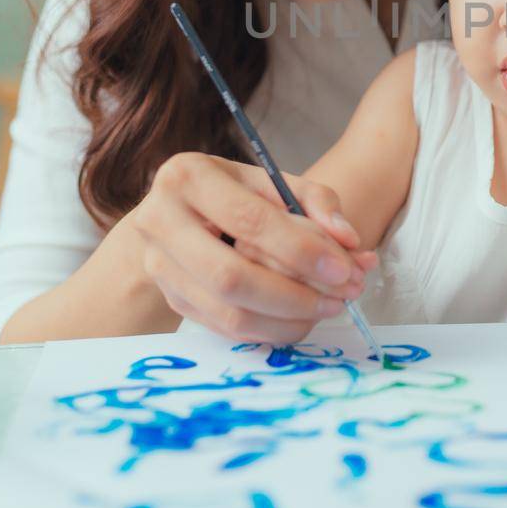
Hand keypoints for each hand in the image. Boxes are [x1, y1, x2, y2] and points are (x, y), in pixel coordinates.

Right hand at [118, 152, 377, 343]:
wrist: (179, 212)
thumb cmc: (233, 193)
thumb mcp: (270, 181)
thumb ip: (315, 201)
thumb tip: (348, 239)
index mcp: (188, 178)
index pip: (249, 220)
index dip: (299, 249)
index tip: (343, 268)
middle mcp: (160, 222)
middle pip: (231, 277)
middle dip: (294, 295)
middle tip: (340, 297)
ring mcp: (158, 266)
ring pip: (227, 312)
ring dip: (287, 319)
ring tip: (327, 308)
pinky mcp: (171, 300)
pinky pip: (225, 329)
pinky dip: (270, 330)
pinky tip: (300, 318)